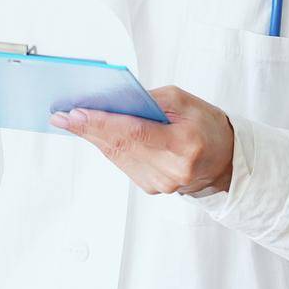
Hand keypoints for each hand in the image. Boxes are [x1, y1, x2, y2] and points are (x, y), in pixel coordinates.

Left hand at [49, 86, 234, 194]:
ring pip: (116, 156)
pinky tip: (93, 134)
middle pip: (119, 146)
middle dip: (88, 128)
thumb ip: (147, 100)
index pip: (133, 132)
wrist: (227, 159)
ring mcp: (161, 183)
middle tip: (61, 115)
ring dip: (93, 137)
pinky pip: (122, 163)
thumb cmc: (206, 125)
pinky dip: (107, 147)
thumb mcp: (183, 101)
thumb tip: (110, 101)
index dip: (100, 123)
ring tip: (71, 120)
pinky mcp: (152, 187)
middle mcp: (171, 169)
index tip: (73, 114)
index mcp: (183, 144)